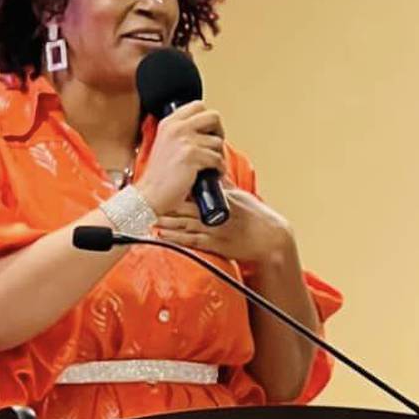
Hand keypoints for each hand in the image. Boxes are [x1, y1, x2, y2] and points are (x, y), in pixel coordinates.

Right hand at [138, 101, 226, 216]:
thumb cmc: (160, 176)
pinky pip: (217, 158)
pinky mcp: (192, 156)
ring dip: (219, 155)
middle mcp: (176, 127)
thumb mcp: (166, 144)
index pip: (198, 106)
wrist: (150, 194)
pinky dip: (219, 168)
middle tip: (215, 146)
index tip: (208, 133)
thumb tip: (207, 130)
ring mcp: (184, 140)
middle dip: (219, 132)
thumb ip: (181, 133)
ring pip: (218, 141)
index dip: (208, 120)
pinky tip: (214, 174)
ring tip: (213, 165)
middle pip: (213, 116)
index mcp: (169, 122)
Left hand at [153, 185, 295, 268]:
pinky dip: (175, 238)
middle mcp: (215, 214)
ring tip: (150, 217)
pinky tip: (162, 236)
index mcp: (220, 199)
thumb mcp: (240, 196)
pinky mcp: (214, 245)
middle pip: (184, 207)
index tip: (162, 184)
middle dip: (166, 204)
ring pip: (184, 224)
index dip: (177, 188)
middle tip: (149, 200)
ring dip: (166, 221)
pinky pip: (191, 242)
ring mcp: (213, 230)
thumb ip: (224, 186)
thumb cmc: (257, 217)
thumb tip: (212, 172)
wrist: (269, 238)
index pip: (194, 190)